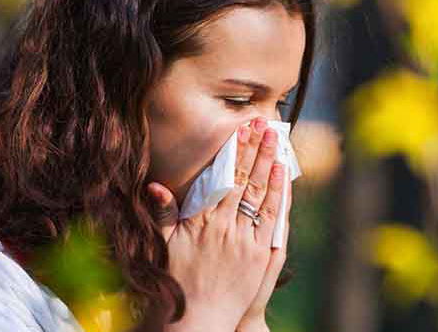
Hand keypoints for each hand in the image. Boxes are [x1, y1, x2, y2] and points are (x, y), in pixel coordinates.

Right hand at [147, 117, 289, 331]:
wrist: (197, 320)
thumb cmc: (177, 282)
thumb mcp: (163, 245)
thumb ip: (163, 214)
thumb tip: (156, 186)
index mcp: (201, 222)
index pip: (222, 178)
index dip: (233, 151)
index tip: (241, 130)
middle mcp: (225, 227)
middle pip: (244, 180)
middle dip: (254, 150)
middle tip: (263, 125)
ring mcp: (245, 241)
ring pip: (260, 195)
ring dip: (269, 165)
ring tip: (275, 142)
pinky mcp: (260, 256)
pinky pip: (272, 219)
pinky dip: (278, 195)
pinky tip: (282, 176)